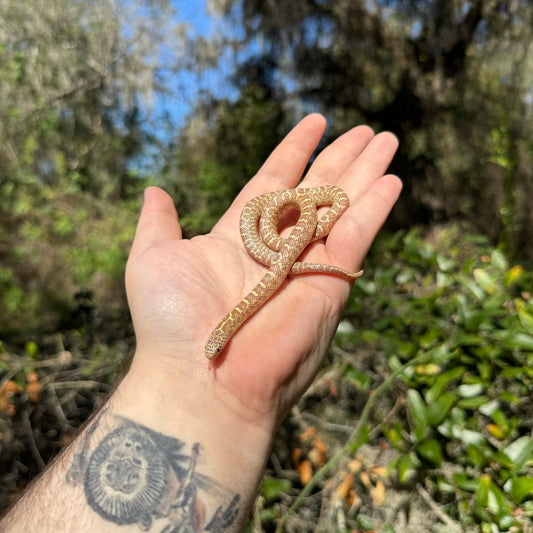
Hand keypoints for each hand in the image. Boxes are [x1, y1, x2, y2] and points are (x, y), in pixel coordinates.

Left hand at [124, 114, 400, 432]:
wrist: (200, 380)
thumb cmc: (169, 322)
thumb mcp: (153, 260)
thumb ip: (159, 224)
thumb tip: (154, 191)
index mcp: (239, 238)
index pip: (274, 181)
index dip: (294, 151)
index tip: (315, 122)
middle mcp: (276, 249)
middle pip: (315, 191)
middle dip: (339, 157)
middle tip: (365, 129)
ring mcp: (306, 266)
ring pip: (342, 208)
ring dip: (365, 174)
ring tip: (386, 140)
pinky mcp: (330, 285)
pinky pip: (357, 238)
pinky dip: (374, 208)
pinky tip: (391, 180)